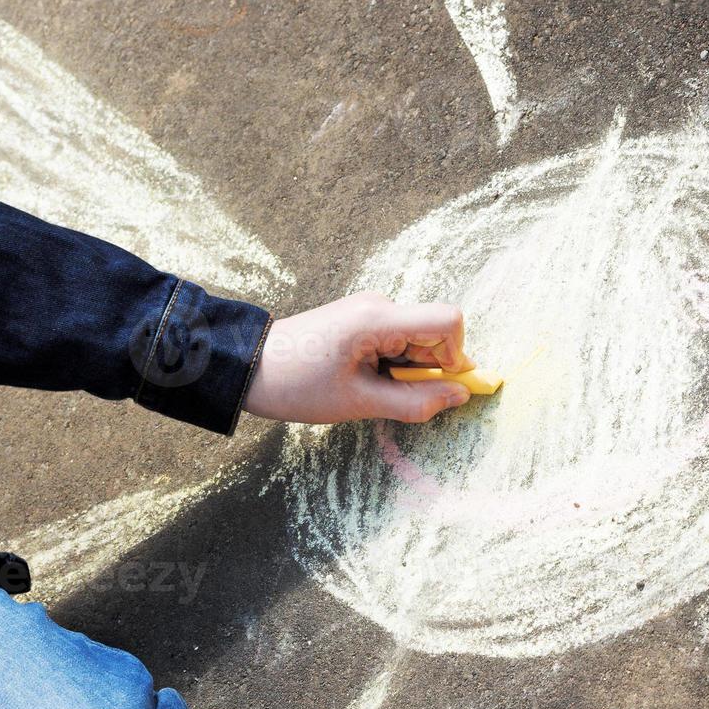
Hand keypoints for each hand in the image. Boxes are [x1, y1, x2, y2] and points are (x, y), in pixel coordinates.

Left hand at [244, 292, 475, 423]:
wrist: (248, 367)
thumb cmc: (297, 385)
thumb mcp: (360, 403)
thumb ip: (415, 402)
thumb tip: (459, 396)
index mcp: (378, 319)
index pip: (448, 321)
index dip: (455, 356)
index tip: (436, 385)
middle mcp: (379, 305)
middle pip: (433, 333)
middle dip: (428, 369)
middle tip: (390, 394)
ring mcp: (369, 309)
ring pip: (417, 338)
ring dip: (408, 369)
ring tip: (368, 386)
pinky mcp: (361, 317)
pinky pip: (398, 338)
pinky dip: (394, 363)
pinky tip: (364, 377)